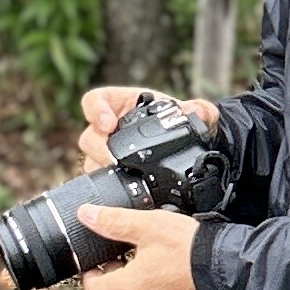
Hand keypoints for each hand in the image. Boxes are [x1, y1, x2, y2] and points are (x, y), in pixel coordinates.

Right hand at [76, 84, 219, 172]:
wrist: (189, 149)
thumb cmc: (183, 124)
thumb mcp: (196, 113)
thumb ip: (200, 110)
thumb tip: (192, 110)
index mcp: (123, 105)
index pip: (95, 101)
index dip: (96, 110)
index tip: (108, 123)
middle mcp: (110, 128)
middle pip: (89, 136)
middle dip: (99, 148)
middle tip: (114, 159)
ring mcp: (108, 151)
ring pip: (90, 159)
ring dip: (100, 167)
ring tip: (118, 174)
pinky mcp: (111, 172)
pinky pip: (100, 178)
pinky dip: (106, 183)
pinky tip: (119, 188)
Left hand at [77, 199, 212, 289]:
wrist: (226, 271)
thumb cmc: (191, 251)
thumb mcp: (148, 226)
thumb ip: (114, 221)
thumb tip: (87, 215)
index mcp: (124, 289)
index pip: (92, 288)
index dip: (93, 273)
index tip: (100, 264)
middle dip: (110, 286)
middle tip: (122, 267)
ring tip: (142, 281)